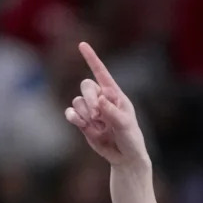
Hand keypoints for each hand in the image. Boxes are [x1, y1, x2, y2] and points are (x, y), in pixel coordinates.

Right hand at [65, 43, 147, 165]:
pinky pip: (71, 113)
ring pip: (78, 101)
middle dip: (89, 98)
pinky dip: (74, 117)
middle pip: (86, 86)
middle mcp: (102, 100)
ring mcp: (92, 111)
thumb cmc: (131, 139)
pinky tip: (82, 124)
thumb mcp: (126, 125)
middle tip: (98, 114)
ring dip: (86, 113)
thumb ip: (113, 113)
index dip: (92, 59)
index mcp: (115, 95)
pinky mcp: (83, 122)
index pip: (102, 74)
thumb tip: (100, 100)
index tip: (82, 45)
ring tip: (98, 126)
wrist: (125, 158)